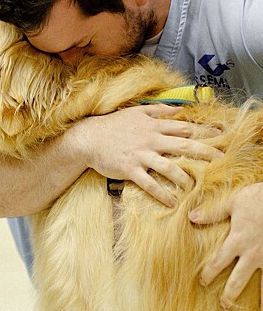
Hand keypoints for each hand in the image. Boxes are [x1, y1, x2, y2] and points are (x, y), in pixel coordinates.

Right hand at [74, 104, 222, 206]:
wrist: (89, 137)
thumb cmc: (114, 125)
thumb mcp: (137, 111)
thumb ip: (158, 110)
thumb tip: (179, 109)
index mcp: (154, 125)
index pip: (184, 128)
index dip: (203, 133)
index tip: (220, 138)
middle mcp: (151, 139)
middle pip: (184, 146)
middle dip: (205, 153)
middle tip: (222, 161)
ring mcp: (141, 155)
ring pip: (169, 167)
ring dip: (185, 178)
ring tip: (195, 187)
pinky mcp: (130, 169)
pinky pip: (150, 183)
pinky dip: (162, 193)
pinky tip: (172, 202)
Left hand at [189, 182, 262, 310]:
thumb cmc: (256, 198)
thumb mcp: (232, 203)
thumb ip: (212, 213)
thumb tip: (190, 217)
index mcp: (237, 240)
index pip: (219, 261)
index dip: (209, 272)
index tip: (203, 282)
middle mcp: (252, 254)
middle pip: (238, 279)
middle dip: (230, 293)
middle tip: (224, 304)